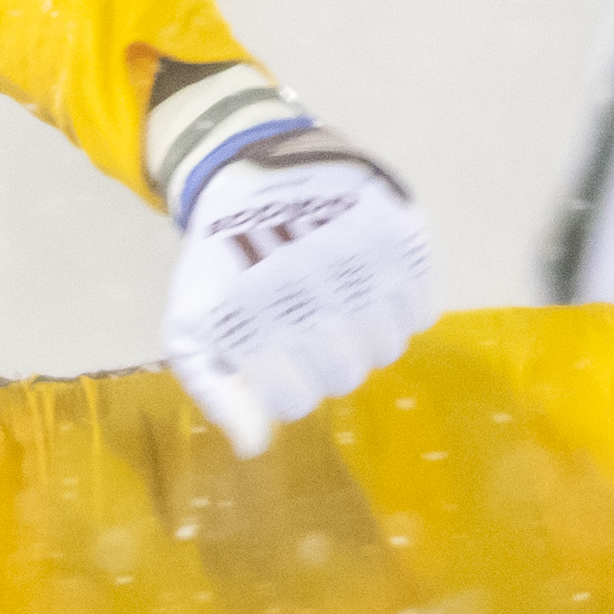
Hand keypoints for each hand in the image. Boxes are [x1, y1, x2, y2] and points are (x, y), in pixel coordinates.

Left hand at [165, 136, 435, 457]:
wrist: (249, 166)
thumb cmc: (222, 258)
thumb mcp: (192, 323)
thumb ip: (216, 390)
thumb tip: (254, 447)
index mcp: (255, 312)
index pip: (295, 400)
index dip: (287, 387)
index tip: (279, 358)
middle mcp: (309, 287)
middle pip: (344, 376)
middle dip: (324, 361)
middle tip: (310, 326)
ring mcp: (359, 259)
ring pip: (386, 348)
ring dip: (364, 336)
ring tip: (338, 303)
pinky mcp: (399, 234)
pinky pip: (422, 311)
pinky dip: (402, 308)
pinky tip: (370, 285)